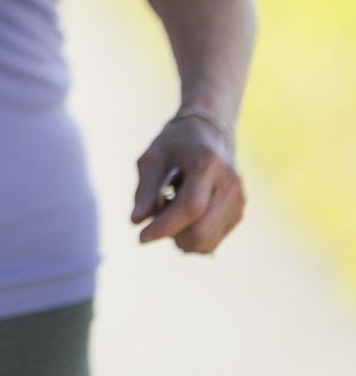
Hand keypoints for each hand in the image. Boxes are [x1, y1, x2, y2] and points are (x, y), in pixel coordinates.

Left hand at [132, 111, 246, 253]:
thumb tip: (136, 221)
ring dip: (181, 240)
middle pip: (201, 229)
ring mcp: (238, 200)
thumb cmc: (175, 144)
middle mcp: (229, 184)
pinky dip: (193, 239)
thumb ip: (145, 189)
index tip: (140, 237)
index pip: (190, 207)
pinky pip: (214, 240)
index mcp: (207, 164)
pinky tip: (182, 220)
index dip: (164, 226)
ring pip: (208, 241)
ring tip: (169, 217)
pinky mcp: (239, 212)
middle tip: (153, 225)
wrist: (209, 134)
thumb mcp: (152, 158)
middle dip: (171, 236)